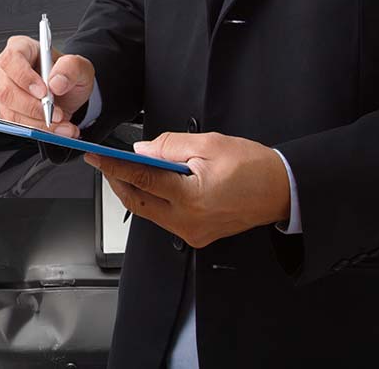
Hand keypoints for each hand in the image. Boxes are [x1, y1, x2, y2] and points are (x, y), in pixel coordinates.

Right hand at [0, 35, 94, 137]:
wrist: (65, 93)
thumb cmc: (66, 75)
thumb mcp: (80, 67)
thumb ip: (72, 68)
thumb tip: (56, 82)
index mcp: (20, 48)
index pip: (12, 60)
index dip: (25, 77)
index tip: (44, 92)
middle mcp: (5, 69)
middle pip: (6, 90)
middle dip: (33, 107)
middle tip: (57, 114)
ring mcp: (2, 90)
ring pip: (10, 111)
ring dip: (38, 123)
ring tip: (62, 124)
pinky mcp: (4, 110)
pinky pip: (15, 124)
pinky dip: (37, 130)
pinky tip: (56, 129)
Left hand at [84, 131, 290, 247]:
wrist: (283, 190)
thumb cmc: (254, 167)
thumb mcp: (209, 144)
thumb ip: (169, 146)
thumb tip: (141, 150)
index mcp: (191, 198)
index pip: (141, 179)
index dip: (114, 167)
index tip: (95, 157)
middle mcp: (188, 222)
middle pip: (138, 201)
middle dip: (117, 181)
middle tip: (104, 163)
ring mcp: (192, 232)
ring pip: (149, 211)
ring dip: (134, 191)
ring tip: (123, 170)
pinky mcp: (197, 235)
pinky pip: (164, 217)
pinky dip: (152, 199)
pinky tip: (149, 183)